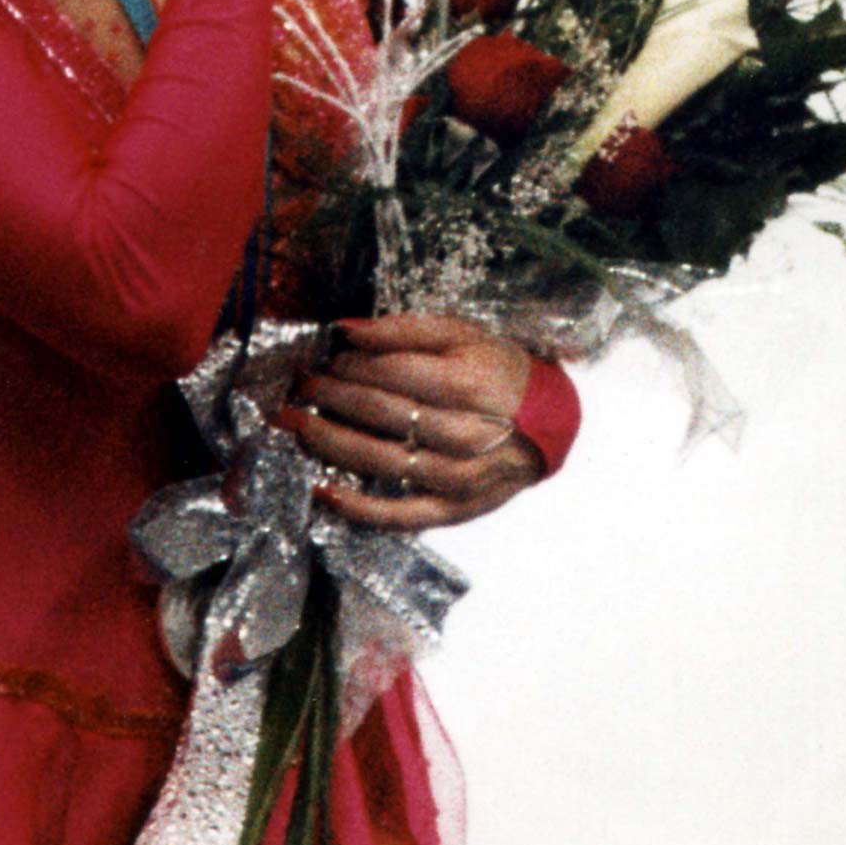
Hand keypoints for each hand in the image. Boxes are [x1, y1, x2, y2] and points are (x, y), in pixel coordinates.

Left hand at [276, 313, 545, 532]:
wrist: (549, 423)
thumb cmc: (498, 372)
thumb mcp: (460, 336)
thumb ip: (402, 330)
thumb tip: (344, 330)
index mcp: (468, 384)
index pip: (391, 373)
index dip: (349, 365)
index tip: (324, 360)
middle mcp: (465, 434)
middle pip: (380, 414)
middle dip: (330, 397)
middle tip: (297, 388)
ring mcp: (459, 478)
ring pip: (380, 460)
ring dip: (329, 443)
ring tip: (297, 426)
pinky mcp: (454, 510)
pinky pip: (399, 514)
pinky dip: (356, 507)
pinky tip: (322, 491)